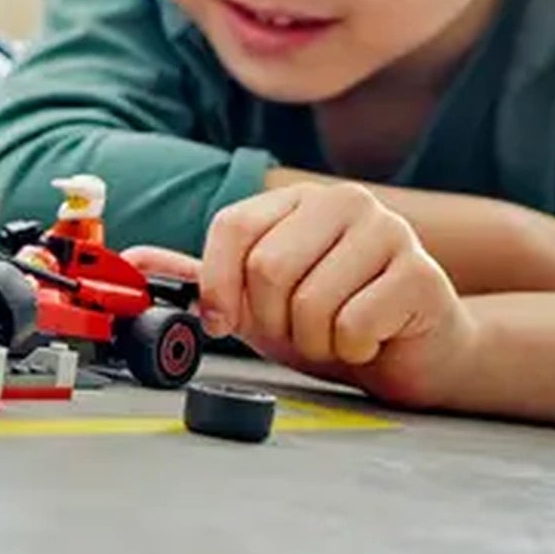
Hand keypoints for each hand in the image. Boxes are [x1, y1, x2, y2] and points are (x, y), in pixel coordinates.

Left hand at [126, 182, 476, 405]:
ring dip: (314, 340)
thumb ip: (204, 277)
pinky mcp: (420, 274)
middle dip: (272, 320)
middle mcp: (345, 203)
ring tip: (337, 335)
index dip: (218, 284)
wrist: (418, 352)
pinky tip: (370, 339)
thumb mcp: (258, 301)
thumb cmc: (337, 320)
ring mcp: (389, 232)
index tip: (223, 320)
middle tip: (298, 331)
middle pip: (267, 266)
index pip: (233, 228)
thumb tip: (134, 259)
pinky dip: (351, 349)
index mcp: (300, 201)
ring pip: (310, 300)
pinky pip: (353, 323)